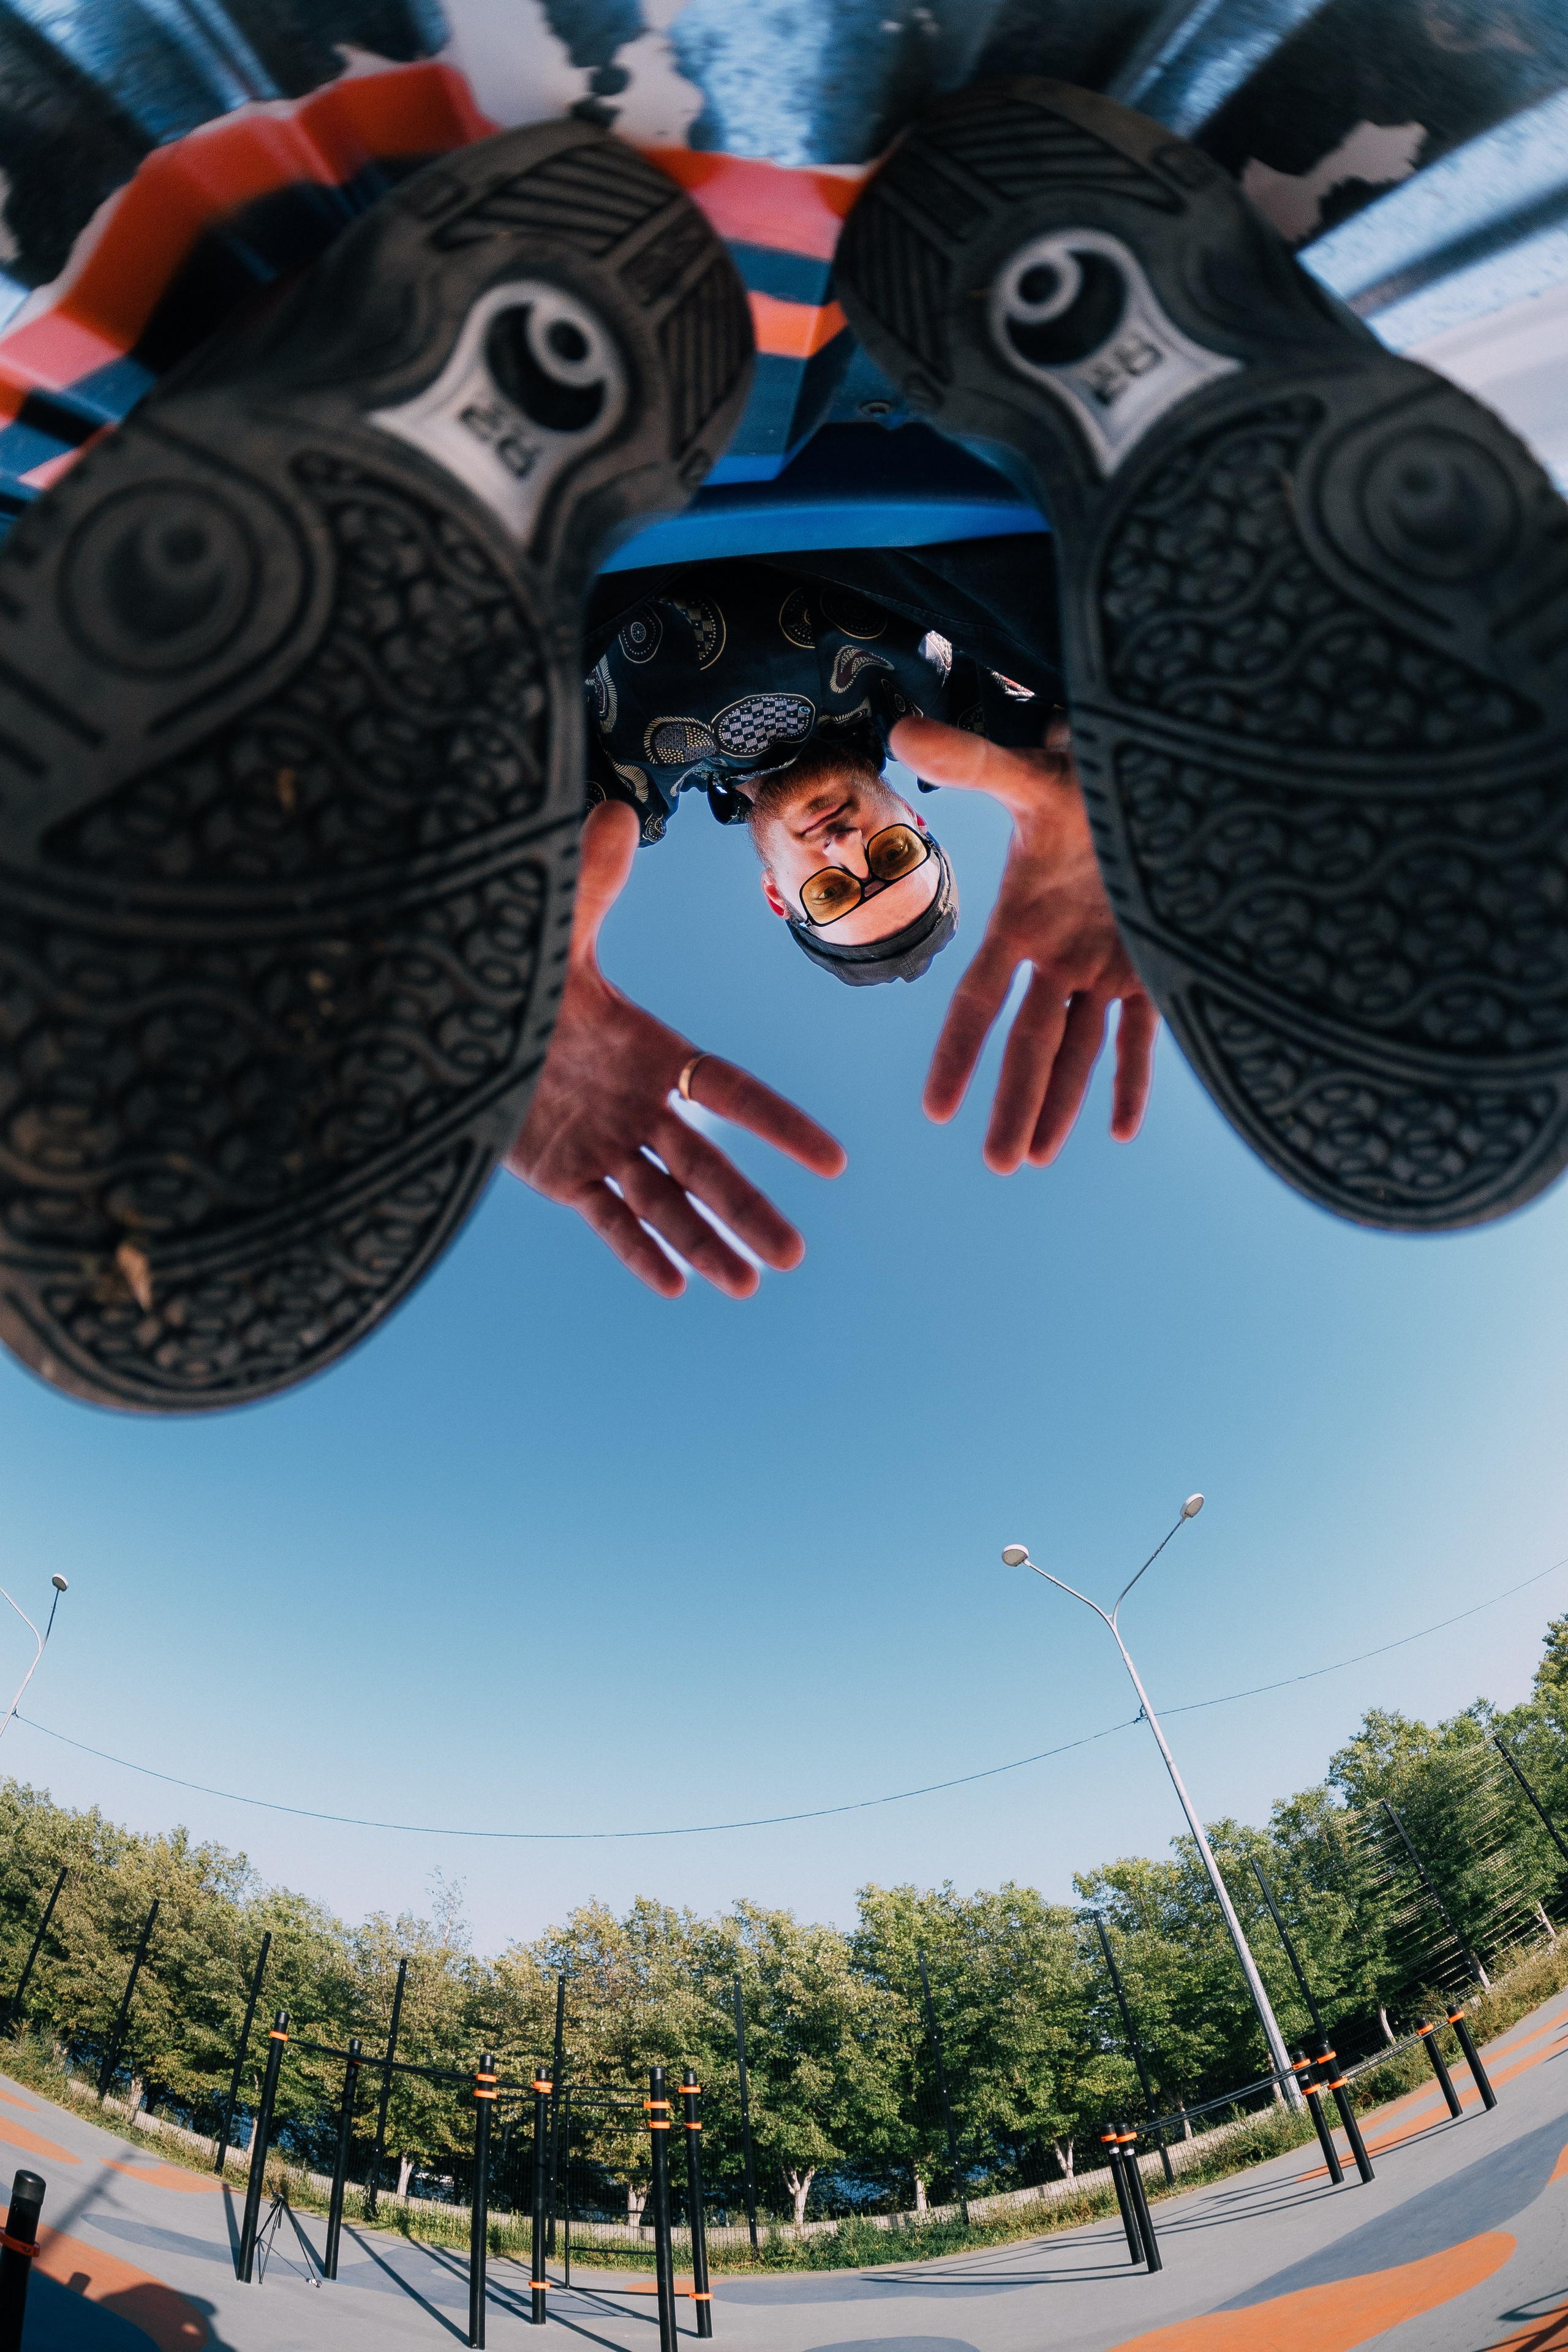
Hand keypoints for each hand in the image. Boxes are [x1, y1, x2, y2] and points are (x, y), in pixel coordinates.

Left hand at [506, 801, 845, 1295]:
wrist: (440, 1019)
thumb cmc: (507, 971)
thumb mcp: (551, 934)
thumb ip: (590, 883)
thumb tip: (614, 810)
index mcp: (653, 1051)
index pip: (731, 1093)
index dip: (780, 1126)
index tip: (833, 1160)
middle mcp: (638, 1105)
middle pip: (708, 1167)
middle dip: (751, 1210)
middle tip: (795, 1254)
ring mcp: (602, 1143)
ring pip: (666, 1203)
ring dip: (706, 1244)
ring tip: (748, 1284)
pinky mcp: (560, 1174)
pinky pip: (608, 1219)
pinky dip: (639, 1252)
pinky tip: (673, 1287)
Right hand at [890, 714, 1156, 1173]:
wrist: (1145, 774)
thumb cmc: (1083, 774)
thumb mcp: (1030, 775)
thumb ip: (973, 763)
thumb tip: (902, 730)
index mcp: (1019, 926)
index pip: (979, 1004)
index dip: (958, 1056)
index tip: (937, 1110)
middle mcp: (1055, 957)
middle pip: (1028, 1046)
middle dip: (1014, 1105)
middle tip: (1000, 1165)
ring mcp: (1101, 968)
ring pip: (1077, 1052)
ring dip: (1058, 1105)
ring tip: (1034, 1160)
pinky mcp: (1150, 968)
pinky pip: (1140, 1036)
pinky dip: (1133, 1081)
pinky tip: (1120, 1130)